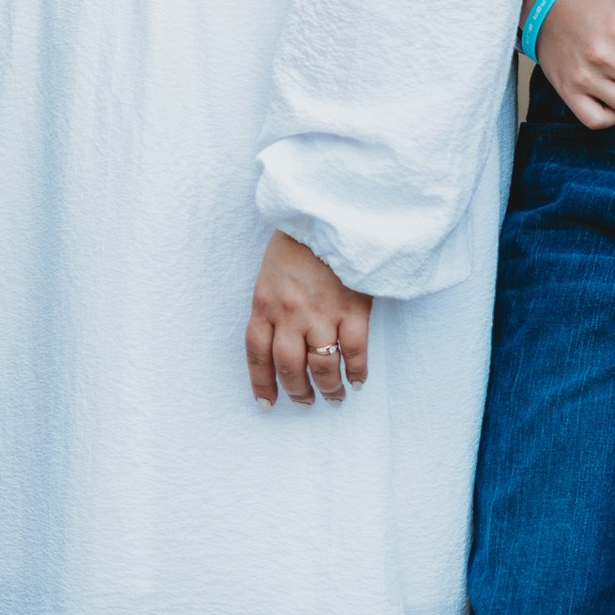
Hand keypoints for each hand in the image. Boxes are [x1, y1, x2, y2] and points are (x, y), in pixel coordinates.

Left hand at [245, 228, 371, 405]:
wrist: (332, 212)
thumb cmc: (300, 238)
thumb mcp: (271, 270)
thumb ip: (272, 303)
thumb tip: (278, 338)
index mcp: (264, 302)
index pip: (257, 353)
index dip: (261, 382)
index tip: (267, 403)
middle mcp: (290, 314)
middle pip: (289, 366)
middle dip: (296, 391)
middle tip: (304, 402)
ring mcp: (322, 313)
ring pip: (322, 367)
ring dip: (328, 388)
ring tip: (333, 398)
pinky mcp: (354, 309)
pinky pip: (354, 352)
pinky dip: (357, 371)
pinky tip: (357, 381)